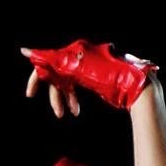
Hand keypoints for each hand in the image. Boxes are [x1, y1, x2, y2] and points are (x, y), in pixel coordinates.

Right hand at [21, 39, 157, 113]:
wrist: (138, 86)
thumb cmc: (115, 76)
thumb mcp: (84, 70)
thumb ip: (58, 63)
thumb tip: (28, 52)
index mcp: (76, 51)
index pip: (49, 62)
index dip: (37, 77)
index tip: (30, 93)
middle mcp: (78, 56)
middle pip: (56, 75)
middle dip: (55, 95)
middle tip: (58, 112)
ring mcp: (84, 67)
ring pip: (64, 84)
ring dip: (63, 99)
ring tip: (69, 113)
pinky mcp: (90, 78)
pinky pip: (74, 88)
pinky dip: (72, 99)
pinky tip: (76, 111)